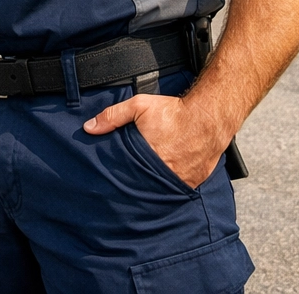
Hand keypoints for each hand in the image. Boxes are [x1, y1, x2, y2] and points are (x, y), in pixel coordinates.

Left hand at [83, 94, 229, 188]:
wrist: (209, 117)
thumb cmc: (174, 111)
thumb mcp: (139, 106)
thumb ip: (112, 116)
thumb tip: (89, 127)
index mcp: (148, 158)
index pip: (126, 175)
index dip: (118, 178)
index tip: (109, 181)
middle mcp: (165, 173)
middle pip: (142, 185)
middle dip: (134, 184)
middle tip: (125, 184)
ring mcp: (180, 180)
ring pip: (160, 190)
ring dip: (152, 187)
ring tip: (143, 186)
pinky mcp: (193, 182)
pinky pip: (177, 189)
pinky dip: (170, 187)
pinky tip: (162, 182)